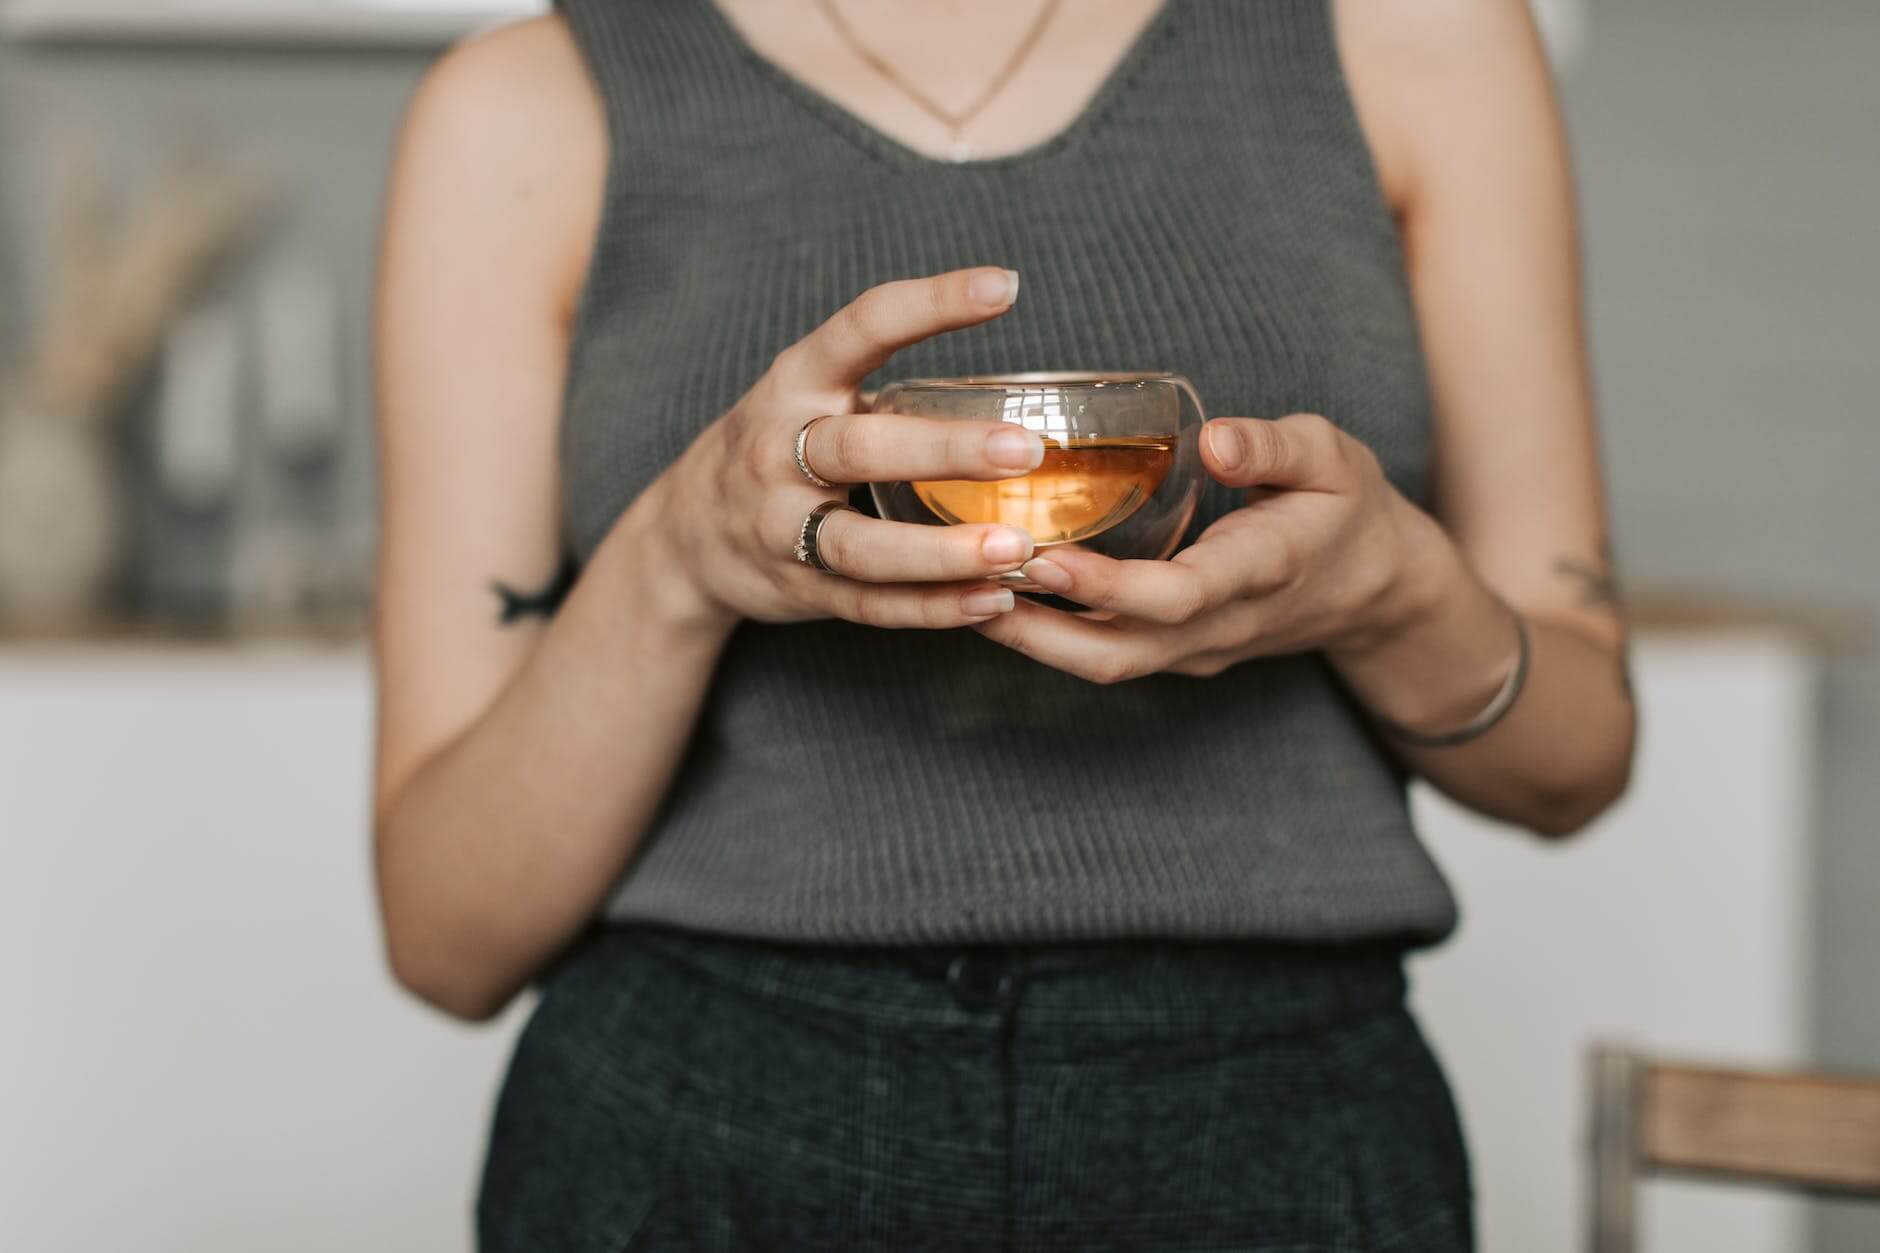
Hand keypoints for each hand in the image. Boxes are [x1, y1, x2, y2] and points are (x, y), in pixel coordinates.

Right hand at [640, 267, 1045, 630]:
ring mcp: (783, 527)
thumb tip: (1024, 397)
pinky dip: (932, 607)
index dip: (932, 304)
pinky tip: (993, 600)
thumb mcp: (812, 399)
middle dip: (946, 449)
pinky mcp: (799, 588)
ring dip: (941, 550)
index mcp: (797, 383)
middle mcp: (779, 451)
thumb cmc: (780, 449)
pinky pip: (870, 604)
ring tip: (1016, 548)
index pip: (864, 328)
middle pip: (861, 449)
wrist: (686, 534)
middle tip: (1024, 448)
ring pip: (862, 545)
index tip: (1004, 286)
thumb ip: (892, 396)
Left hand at [973, 413, 1445, 682]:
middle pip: (1118, 653)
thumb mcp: (1331, 458)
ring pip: (1103, 665)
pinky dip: (1048, 636)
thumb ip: (1273, 447)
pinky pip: (1106, 655)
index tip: (1041, 555)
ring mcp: (1197, 651)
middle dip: (1037, 629)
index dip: (1104, 586)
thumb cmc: (1347, 508)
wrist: (1376, 589)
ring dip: (1029, 640)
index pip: (1176, 596)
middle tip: (963, 579)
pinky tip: (995, 594)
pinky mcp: (1177, 652)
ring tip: (957, 591)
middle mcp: (1221, 626)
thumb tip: (1214, 437)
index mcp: (1262, 573)